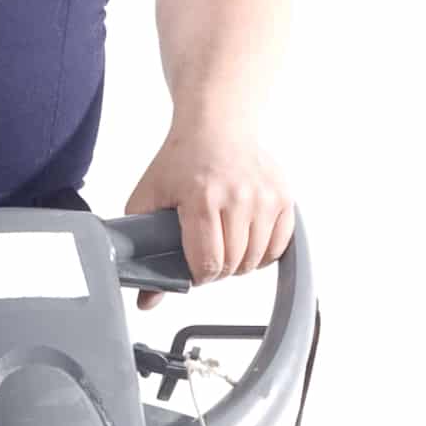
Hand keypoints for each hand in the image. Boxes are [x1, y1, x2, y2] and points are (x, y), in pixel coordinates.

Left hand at [121, 130, 294, 309]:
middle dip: (217, 269)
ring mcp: (265, 197)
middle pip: (233, 265)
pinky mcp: (283, 197)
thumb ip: (141, 247)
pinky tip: (247, 240)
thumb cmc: (182, 160)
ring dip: (240, 263)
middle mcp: (239, 197)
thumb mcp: (149, 198)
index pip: (207, 263)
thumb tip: (147, 300)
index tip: (193, 268)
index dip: (198, 275)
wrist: (217, 126)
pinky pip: (280, 246)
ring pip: (257, 260)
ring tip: (225, 245)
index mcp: (203, 198)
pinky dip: (264, 252)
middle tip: (207, 254)